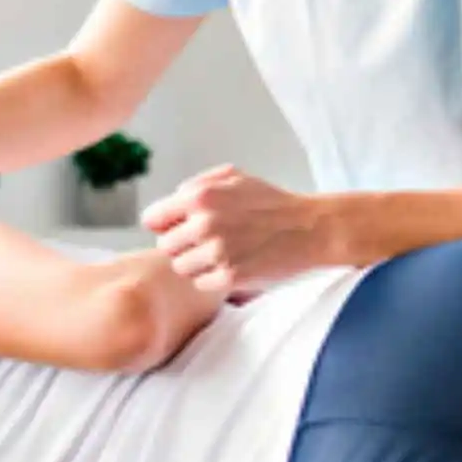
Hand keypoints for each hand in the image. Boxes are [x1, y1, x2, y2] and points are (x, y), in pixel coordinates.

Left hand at [141, 165, 330, 294]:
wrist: (309, 228)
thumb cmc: (272, 203)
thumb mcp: (234, 177)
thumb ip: (197, 185)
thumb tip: (171, 201)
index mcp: (200, 196)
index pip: (152, 218)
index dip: (165, 224)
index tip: (178, 228)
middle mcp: (204, 223)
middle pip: (165, 246)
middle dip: (182, 245)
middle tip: (205, 242)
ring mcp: (216, 252)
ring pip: (180, 267)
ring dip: (196, 264)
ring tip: (220, 254)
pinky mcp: (230, 276)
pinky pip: (201, 284)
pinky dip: (213, 279)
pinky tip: (231, 266)